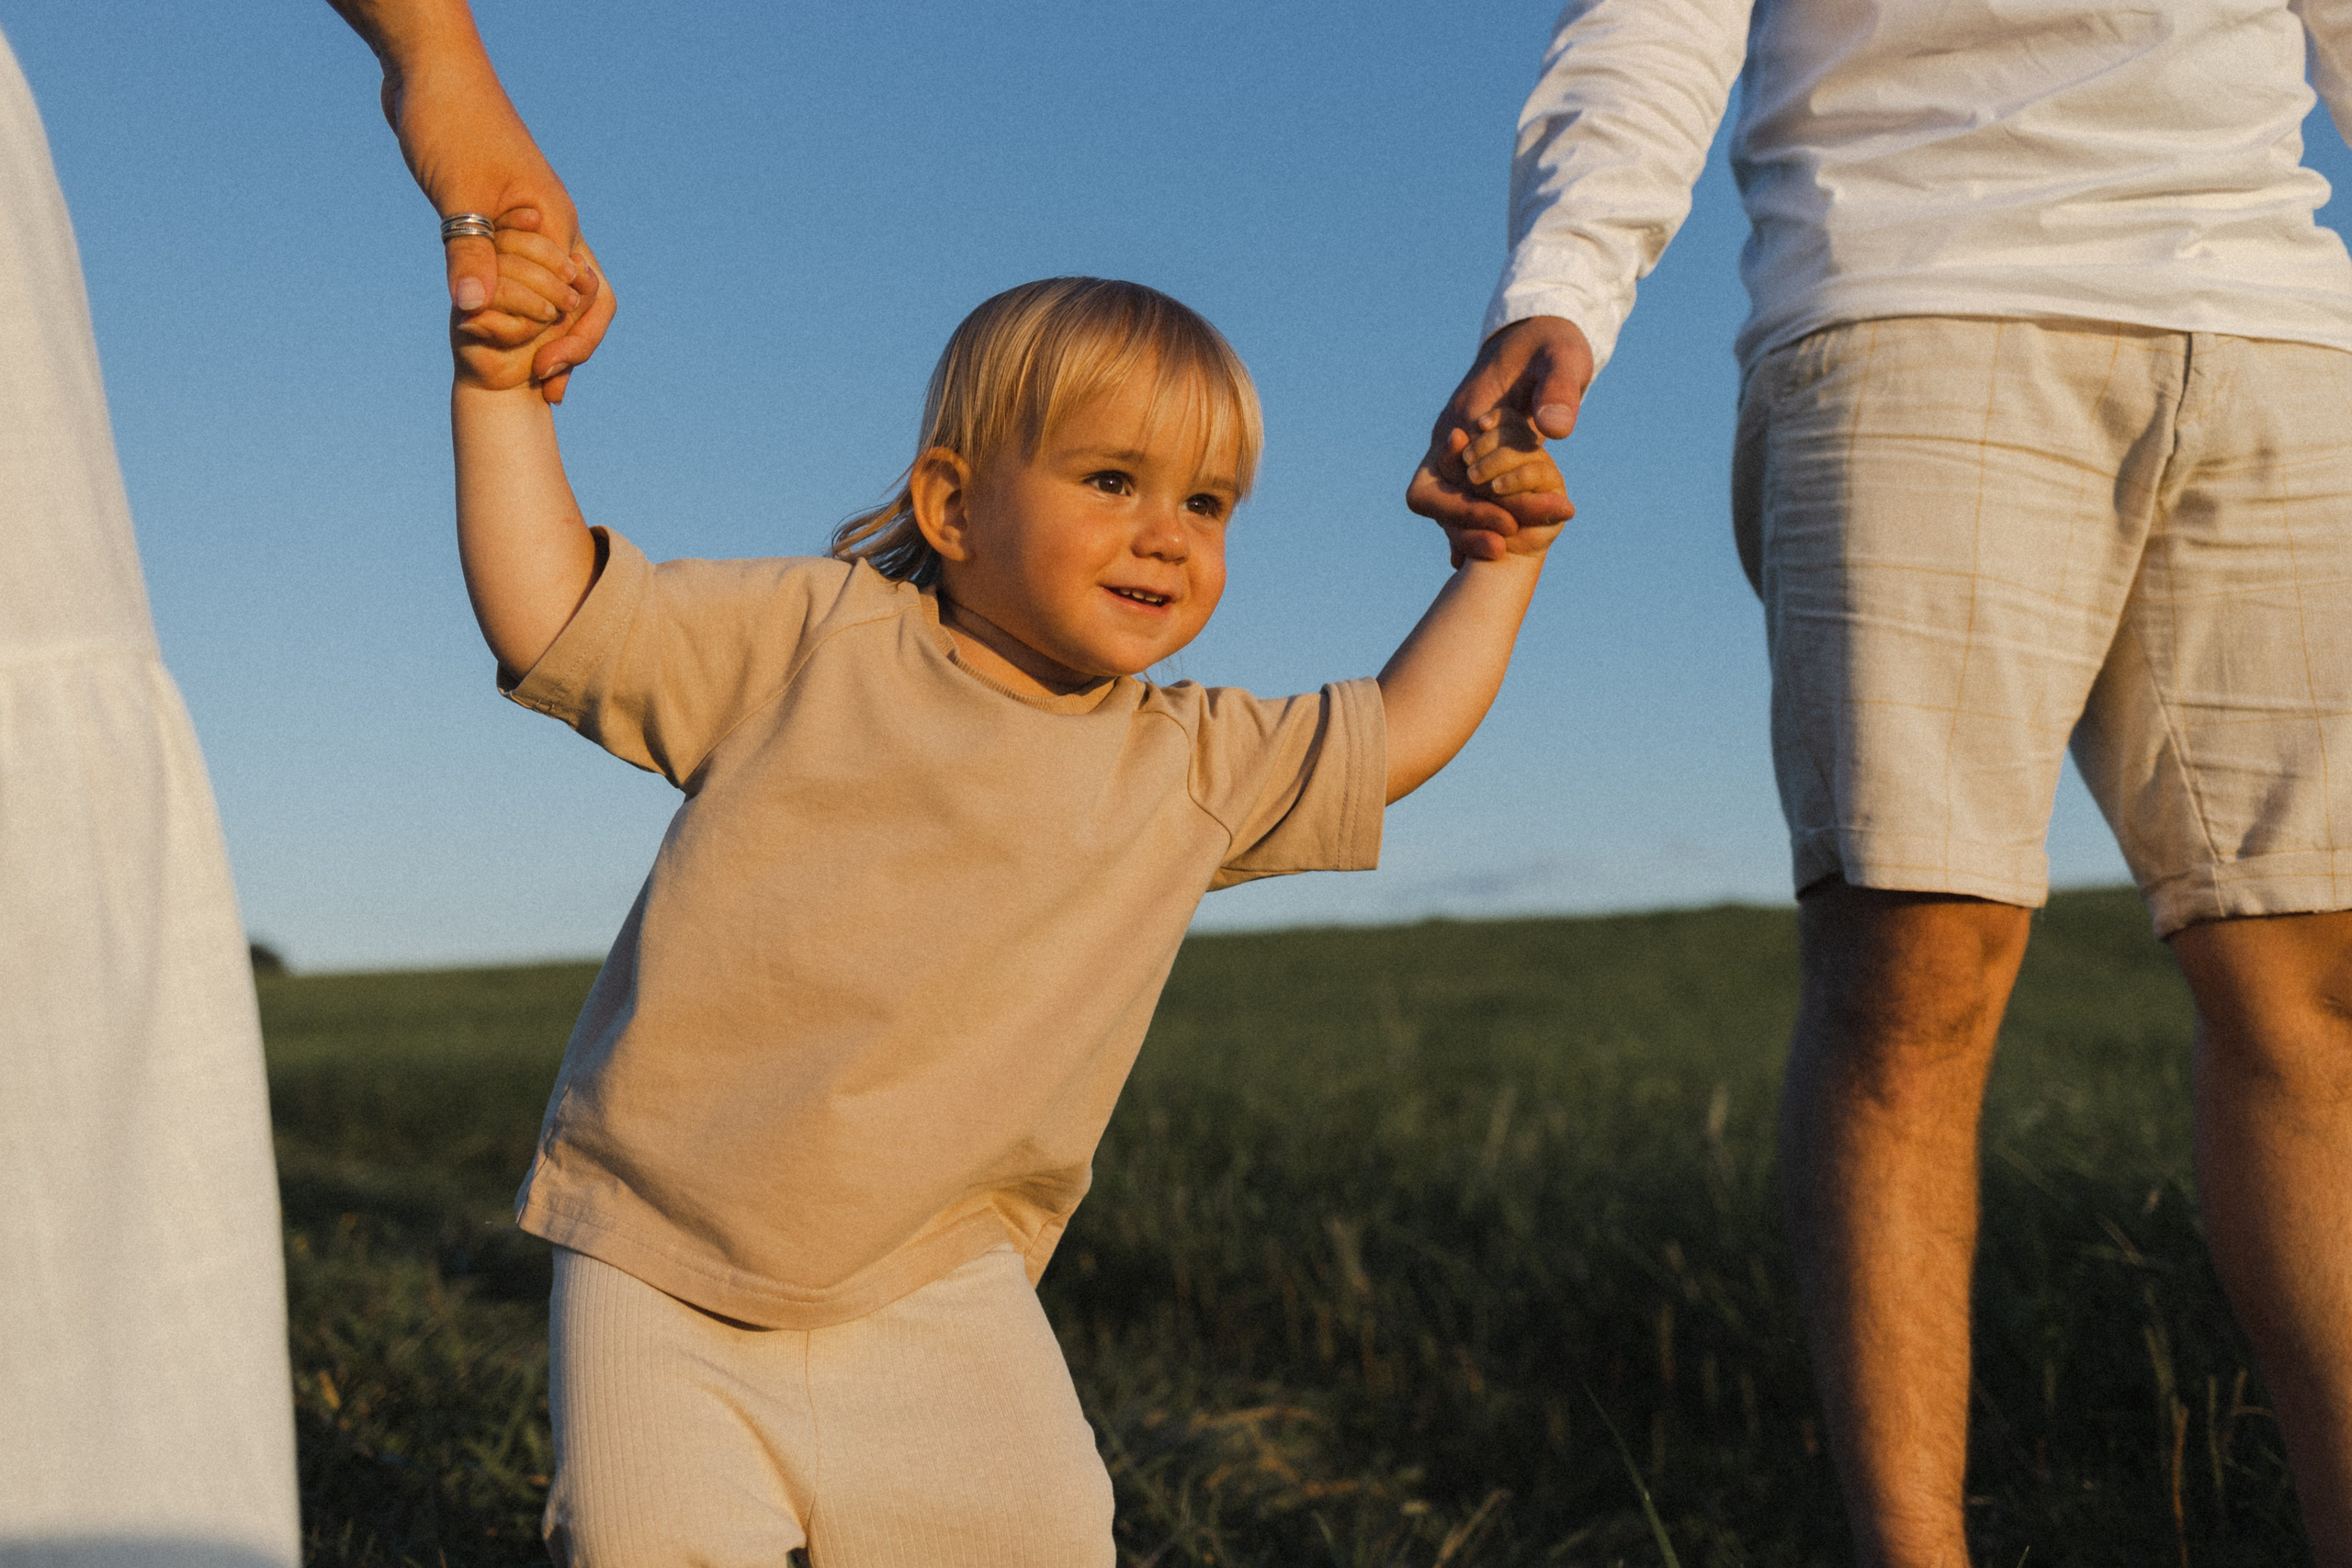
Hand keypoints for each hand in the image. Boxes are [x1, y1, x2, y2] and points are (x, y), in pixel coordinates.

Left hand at [340, 1, 615, 400]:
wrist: (430, 70)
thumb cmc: (450, 120)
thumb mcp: (456, 191)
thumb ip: (467, 251)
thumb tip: (472, 313)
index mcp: (556, 222)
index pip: (582, 301)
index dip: (569, 345)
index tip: (541, 379)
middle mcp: (555, 225)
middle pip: (585, 302)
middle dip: (572, 348)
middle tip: (548, 392)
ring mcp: (533, 221)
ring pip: (559, 290)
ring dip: (549, 332)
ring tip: (534, 377)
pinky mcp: (505, 215)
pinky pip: (526, 274)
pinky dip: (520, 307)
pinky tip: (497, 327)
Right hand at [1406, 315, 1590, 565]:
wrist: (1539, 335)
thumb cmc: (1551, 344)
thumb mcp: (1563, 359)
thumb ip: (1559, 390)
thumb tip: (1556, 429)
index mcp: (1463, 415)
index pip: (1442, 479)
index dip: (1467, 508)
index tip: (1508, 523)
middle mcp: (1449, 436)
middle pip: (1433, 499)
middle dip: (1465, 526)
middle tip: (1507, 545)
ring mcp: (1456, 449)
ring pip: (1445, 504)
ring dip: (1472, 530)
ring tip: (1512, 550)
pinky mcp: (1472, 458)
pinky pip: (1462, 498)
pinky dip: (1476, 523)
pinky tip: (1498, 548)